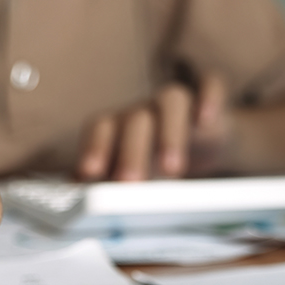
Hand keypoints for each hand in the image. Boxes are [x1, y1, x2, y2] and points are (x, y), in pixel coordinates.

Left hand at [77, 72, 230, 180]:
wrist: (205, 143)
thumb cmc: (158, 159)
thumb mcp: (131, 174)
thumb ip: (106, 184)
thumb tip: (74, 200)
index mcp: (119, 127)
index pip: (101, 128)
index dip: (94, 147)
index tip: (89, 173)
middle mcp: (144, 110)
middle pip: (135, 120)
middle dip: (131, 152)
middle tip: (130, 184)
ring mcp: (177, 103)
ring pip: (171, 101)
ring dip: (170, 134)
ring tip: (173, 170)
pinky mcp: (209, 98)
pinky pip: (210, 83)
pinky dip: (209, 98)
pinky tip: (206, 120)